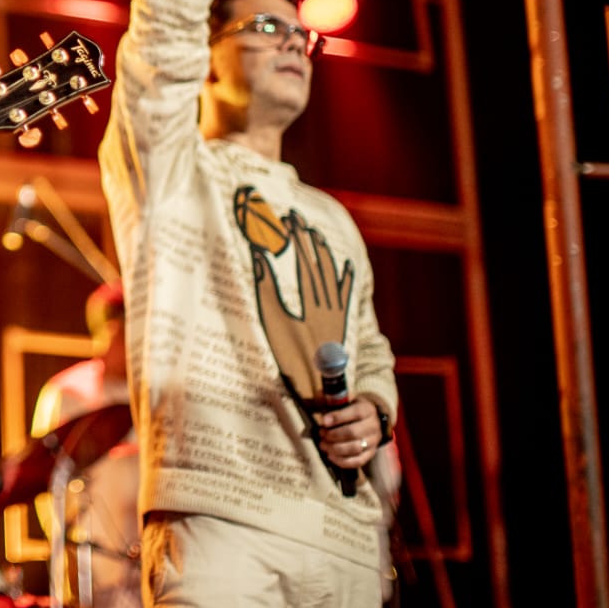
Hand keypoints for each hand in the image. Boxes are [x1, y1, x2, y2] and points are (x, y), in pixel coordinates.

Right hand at [236, 190, 353, 400]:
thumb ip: (266, 289)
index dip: (296, 239)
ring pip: (332, 276)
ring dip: (324, 254)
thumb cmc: (292, 358)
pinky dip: (346, 280)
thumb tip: (260, 258)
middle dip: (306, 239)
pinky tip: (348, 268)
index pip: (303, 262)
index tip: (287, 220)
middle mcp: (327, 304)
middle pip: (317, 264)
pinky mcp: (340, 324)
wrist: (318, 388)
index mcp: (310, 302)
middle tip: (297, 219)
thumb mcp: (274, 323)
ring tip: (316, 235)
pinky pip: (346, 297)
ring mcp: (336, 314)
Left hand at [317, 397, 382, 469]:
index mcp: (367, 409)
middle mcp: (373, 426)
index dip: (338, 417)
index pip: (355, 413)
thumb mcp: (343, 401)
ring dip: (335, 448)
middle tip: (321, 434)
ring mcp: (373, 442)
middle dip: (333, 435)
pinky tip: (330, 456)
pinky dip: (342, 461)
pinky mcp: (370, 454)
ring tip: (323, 445)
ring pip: (355, 448)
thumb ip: (327, 401)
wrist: (370, 420)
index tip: (324, 421)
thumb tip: (306, 402)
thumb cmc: (350, 410)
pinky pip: (358, 461)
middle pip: (353, 433)